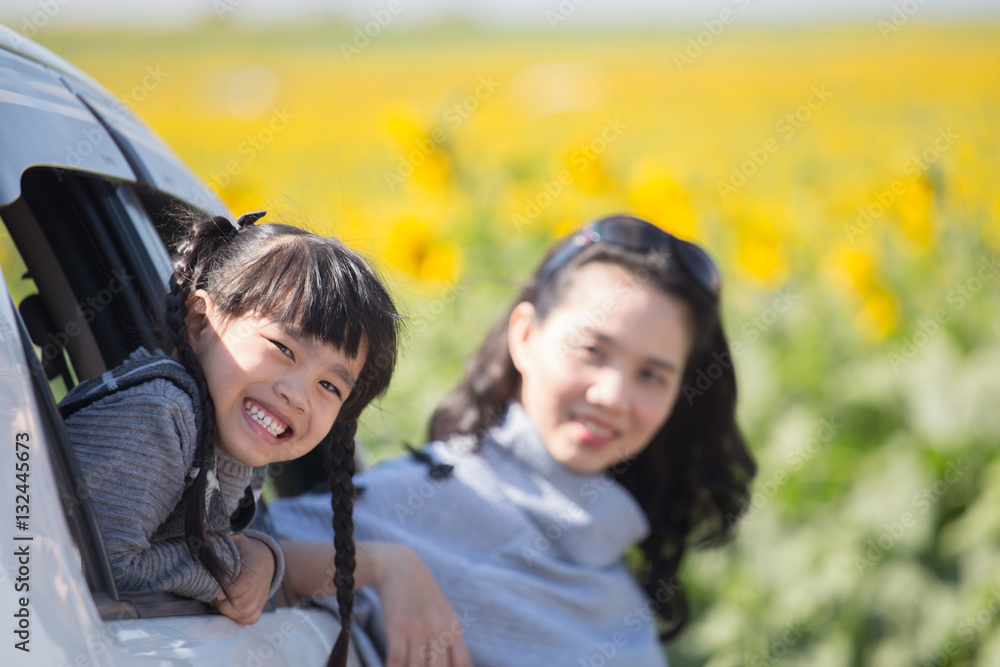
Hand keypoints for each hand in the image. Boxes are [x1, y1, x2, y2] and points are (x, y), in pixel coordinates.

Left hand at [213, 534, 274, 625]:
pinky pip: (252, 618)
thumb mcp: (235, 539)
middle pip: (244, 603)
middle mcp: (261, 582)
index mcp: (255, 565)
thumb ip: (223, 539)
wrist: (266, 558)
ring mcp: (262, 595)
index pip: (246, 583)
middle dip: (224, 605)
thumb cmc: (244, 549)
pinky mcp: (261, 604)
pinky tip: (229, 612)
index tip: (215, 593)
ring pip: (247, 613)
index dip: (230, 591)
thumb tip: (204, 532)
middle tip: (212, 598)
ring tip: (218, 604)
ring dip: (230, 613)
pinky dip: (239, 619)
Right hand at [363, 542, 472, 666]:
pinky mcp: (397, 627)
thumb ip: (448, 636)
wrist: (398, 565)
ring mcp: (418, 629)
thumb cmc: (420, 592)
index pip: (463, 663)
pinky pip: (396, 660)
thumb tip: (454, 662)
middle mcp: (438, 630)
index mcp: (452, 628)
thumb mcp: (442, 612)